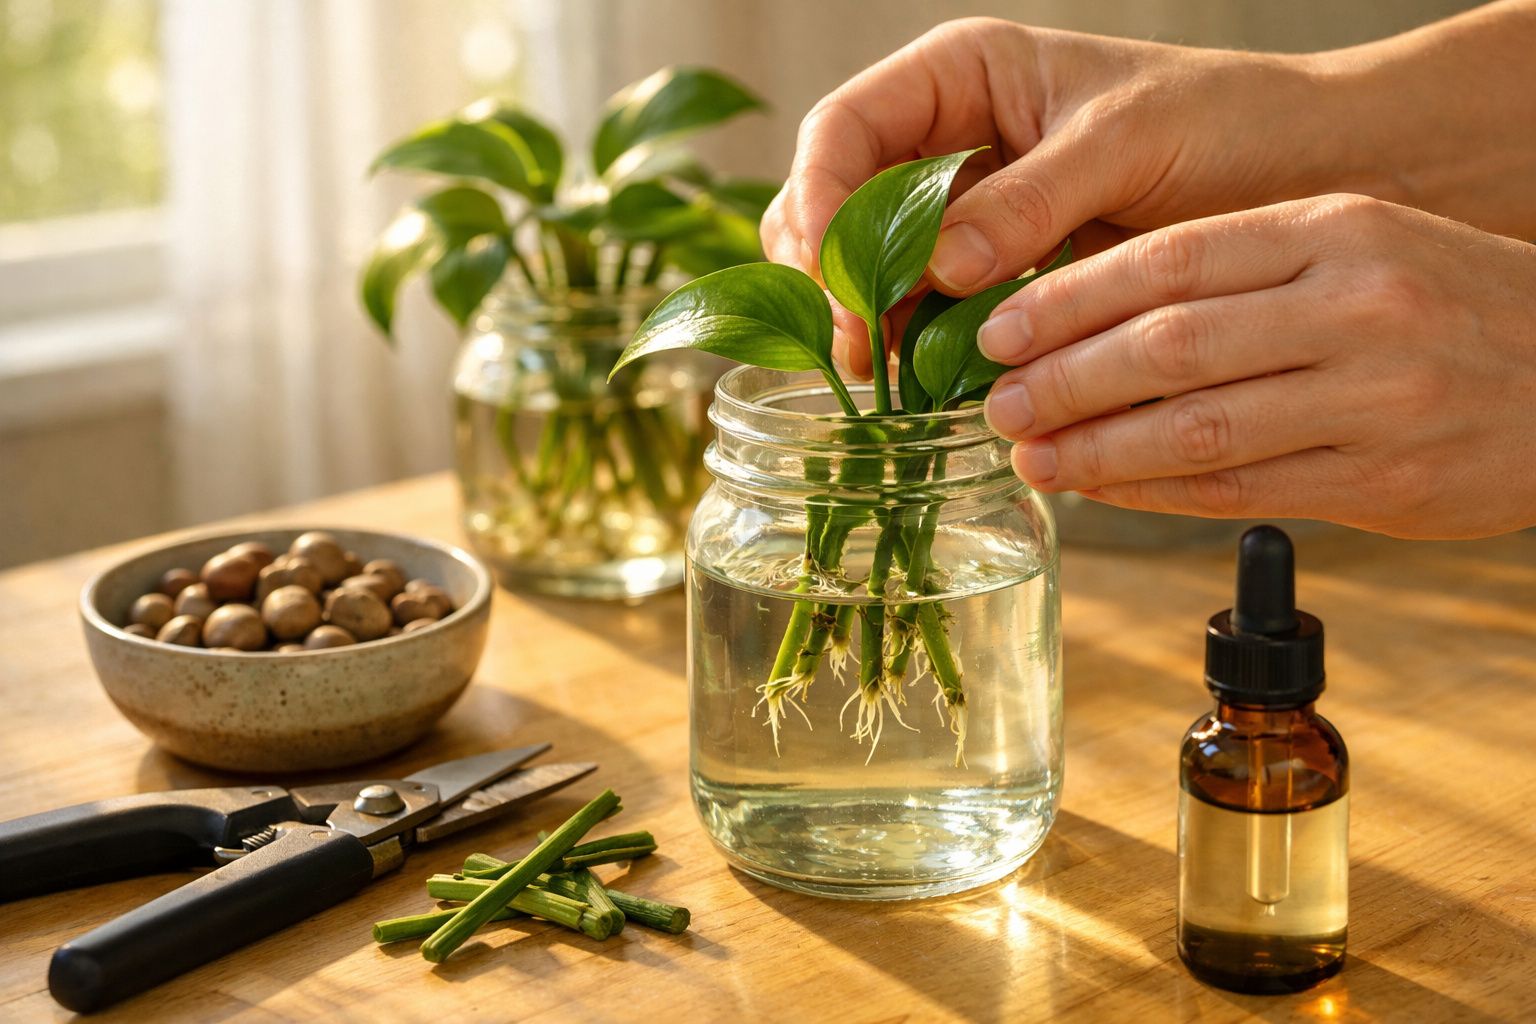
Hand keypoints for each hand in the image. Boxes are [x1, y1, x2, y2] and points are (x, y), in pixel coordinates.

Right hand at [761, 18, 1339, 376]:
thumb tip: (936, 267)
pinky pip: (927, 310)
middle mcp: (948, 140)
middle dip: (830, 274)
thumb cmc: (1227, 120)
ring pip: (869, 266)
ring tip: (885, 376)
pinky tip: (926, 381)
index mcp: (962, 76)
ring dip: (866, 319)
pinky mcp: (996, 274)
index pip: (842, 131)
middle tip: (855, 347)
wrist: (1309, 170)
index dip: (818, 201)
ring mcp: (966, 212)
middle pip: (834, 203)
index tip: (830, 276)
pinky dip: (916, 347)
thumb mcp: (1124, 142)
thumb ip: (1028, 199)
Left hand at [976, 194, 1535, 538]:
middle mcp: (1355, 308)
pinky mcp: (1382, 482)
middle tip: (995, 401)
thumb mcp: (1356, 248)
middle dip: (1062, 379)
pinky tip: (1102, 489)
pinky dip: (1153, 492)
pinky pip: (1237, 489)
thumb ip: (1242, 274)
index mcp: (1337, 231)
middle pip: (1168, 345)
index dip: (1067, 300)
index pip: (1169, 259)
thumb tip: (1097, 316)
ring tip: (1031, 455)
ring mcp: (1373, 399)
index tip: (999, 328)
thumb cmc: (1446, 304)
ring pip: (1195, 428)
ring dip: (1094, 448)